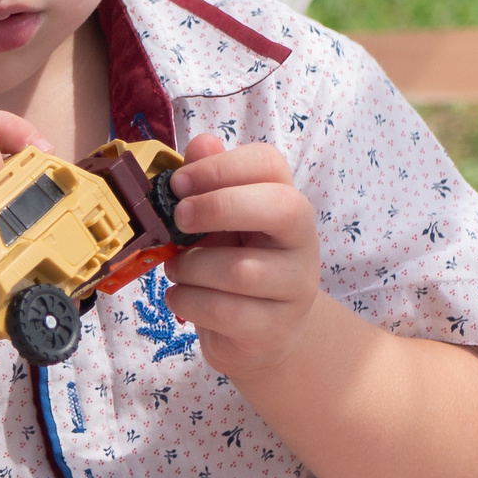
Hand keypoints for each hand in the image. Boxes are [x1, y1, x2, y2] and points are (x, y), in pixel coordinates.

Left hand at [163, 132, 320, 379]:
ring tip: (176, 268)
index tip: (177, 183)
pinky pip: (225, 311)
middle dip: (217, 207)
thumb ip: (209, 182)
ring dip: (191, 267)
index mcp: (286, 201)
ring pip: (240, 270)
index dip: (220, 167)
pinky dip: (188, 301)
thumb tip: (201, 143)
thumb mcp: (221, 222)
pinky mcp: (275, 329)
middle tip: (178, 218)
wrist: (265, 334)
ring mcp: (295, 287)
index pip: (269, 164)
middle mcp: (301, 240)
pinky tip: (180, 296)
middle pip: (279, 206)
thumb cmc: (236, 264)